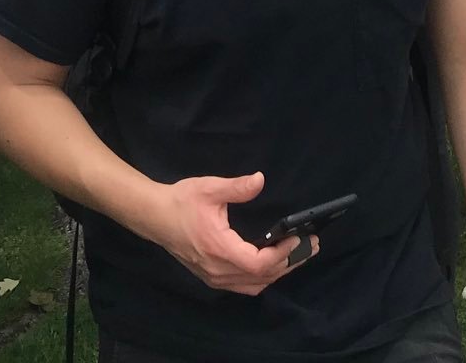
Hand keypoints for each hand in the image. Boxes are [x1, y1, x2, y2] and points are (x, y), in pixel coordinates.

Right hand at [143, 173, 306, 296]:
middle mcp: (218, 270)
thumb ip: (237, 187)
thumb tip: (260, 180)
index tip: (298, 239)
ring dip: (278, 273)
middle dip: (290, 262)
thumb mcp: (210, 189)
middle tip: (311, 246)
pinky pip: (242, 286)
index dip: (282, 255)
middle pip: (262, 277)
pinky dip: (261, 279)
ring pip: (254, 285)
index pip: (259, 263)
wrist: (154, 216)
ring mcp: (213, 277)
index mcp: (220, 249)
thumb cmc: (182, 202)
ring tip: (297, 255)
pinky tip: (272, 266)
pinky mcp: (211, 277)